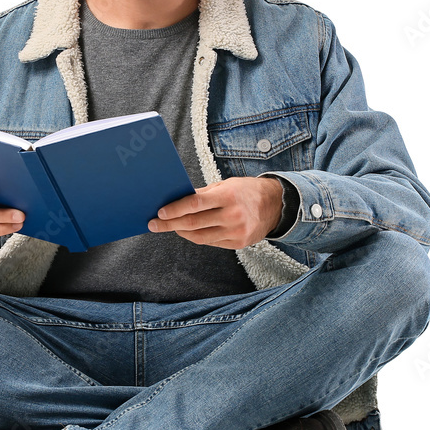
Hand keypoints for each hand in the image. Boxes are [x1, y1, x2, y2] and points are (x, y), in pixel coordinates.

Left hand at [147, 176, 283, 249]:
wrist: (276, 205)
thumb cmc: (246, 191)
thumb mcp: (226, 185)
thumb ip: (202, 193)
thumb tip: (176, 200)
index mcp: (228, 196)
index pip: (194, 203)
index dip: (175, 209)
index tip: (159, 212)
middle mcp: (233, 215)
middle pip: (193, 223)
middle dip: (169, 224)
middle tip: (154, 224)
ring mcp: (236, 232)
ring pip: (200, 237)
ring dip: (181, 232)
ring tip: (170, 227)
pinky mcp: (238, 244)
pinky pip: (211, 242)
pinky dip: (197, 237)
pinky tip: (188, 232)